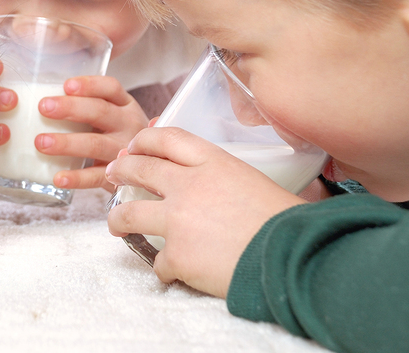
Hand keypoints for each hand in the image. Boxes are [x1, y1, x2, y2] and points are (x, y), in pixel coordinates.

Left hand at [37, 75, 149, 191]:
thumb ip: (87, 107)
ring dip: (67, 143)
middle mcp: (128, 125)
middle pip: (100, 112)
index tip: (67, 85)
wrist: (150, 168)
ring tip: (41, 142)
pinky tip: (58, 178)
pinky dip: (77, 178)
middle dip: (70, 108)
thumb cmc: (120, 136)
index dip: (89, 85)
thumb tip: (46, 101)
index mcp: (125, 105)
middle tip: (44, 107)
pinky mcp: (120, 178)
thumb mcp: (114, 115)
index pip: (110, 88)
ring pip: (96, 144)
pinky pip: (96, 177)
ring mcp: (124, 151)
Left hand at [105, 126, 304, 297]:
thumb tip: (206, 186)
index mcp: (212, 162)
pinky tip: (171, 271)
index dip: (145, 140)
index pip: (167, 138)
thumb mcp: (253, 180)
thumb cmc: (285, 221)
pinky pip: (156, 260)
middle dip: (121, 171)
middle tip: (114, 175)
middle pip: (139, 169)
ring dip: (118, 219)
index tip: (134, 146)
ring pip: (128, 213)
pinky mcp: (176, 254)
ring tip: (117, 225)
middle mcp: (187, 184)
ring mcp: (177, 219)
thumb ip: (222, 177)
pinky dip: (163, 267)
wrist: (294, 256)